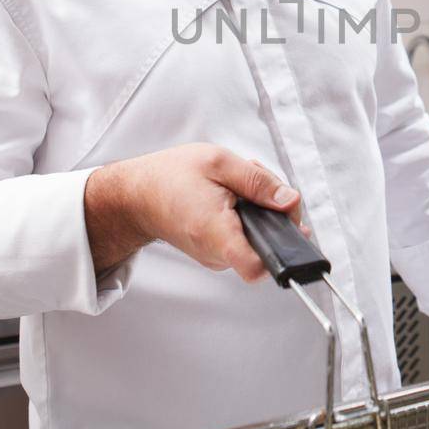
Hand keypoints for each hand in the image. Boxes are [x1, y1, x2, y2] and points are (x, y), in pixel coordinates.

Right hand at [85, 143, 302, 280]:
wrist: (138, 195)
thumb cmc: (171, 176)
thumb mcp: (218, 162)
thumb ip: (258, 182)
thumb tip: (290, 201)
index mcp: (216, 232)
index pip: (257, 266)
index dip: (284, 250)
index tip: (290, 226)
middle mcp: (216, 254)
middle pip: (269, 244)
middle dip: (273, 210)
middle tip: (252, 182)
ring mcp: (217, 258)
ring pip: (260, 238)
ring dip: (259, 209)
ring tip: (235, 185)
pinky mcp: (217, 254)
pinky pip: (247, 238)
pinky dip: (248, 216)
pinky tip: (230, 196)